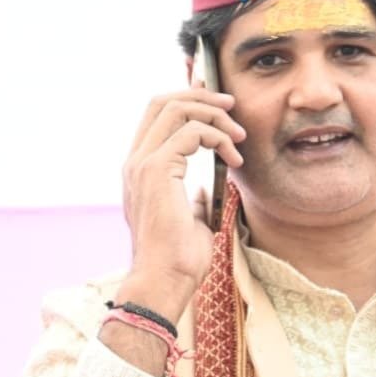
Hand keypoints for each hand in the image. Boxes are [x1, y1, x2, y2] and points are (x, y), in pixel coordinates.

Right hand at [120, 81, 245, 306]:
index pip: (157, 116)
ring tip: (240, 137)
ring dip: (215, 115)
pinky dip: (218, 137)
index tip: (218, 102)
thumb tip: (205, 190)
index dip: (186, 99)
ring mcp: (142, 164)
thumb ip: (192, 199)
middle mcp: (136, 162)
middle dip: (201, 95)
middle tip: (232, 105)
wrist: (164, 280)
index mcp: (140, 170)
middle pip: (162, 101)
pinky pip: (191, 132)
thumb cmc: (178, 260)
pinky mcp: (156, 170)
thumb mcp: (189, 220)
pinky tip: (234, 160)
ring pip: (176, 109)